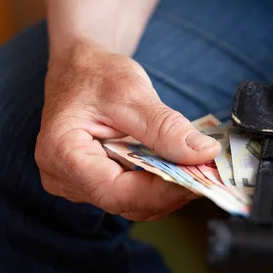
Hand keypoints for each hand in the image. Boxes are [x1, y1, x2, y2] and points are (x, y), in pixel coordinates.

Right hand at [35, 41, 219, 220]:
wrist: (82, 69)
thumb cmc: (97, 74)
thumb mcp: (132, 93)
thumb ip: (166, 127)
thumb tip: (204, 153)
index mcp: (62, 154)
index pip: (116, 192)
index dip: (161, 192)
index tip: (199, 178)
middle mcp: (65, 177)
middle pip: (127, 203)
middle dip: (171, 191)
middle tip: (209, 173)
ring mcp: (79, 184)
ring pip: (133, 203)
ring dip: (170, 190)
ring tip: (201, 169)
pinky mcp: (97, 182)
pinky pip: (133, 194)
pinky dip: (161, 184)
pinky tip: (183, 168)